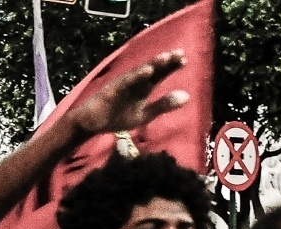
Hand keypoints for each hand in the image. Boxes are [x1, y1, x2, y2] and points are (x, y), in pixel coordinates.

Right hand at [71, 51, 189, 137]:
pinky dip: (137, 76)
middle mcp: (135, 82)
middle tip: (180, 53)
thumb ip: (163, 105)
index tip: (184, 60)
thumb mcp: (145, 115)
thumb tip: (188, 96)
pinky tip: (147, 71)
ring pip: (140, 72)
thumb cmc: (118, 116)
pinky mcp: (113, 90)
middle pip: (152, 69)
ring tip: (166, 57)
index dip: (171, 66)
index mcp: (144, 87)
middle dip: (165, 61)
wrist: (92, 123)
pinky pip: (126, 82)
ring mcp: (123, 84)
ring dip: (153, 64)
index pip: (160, 74)